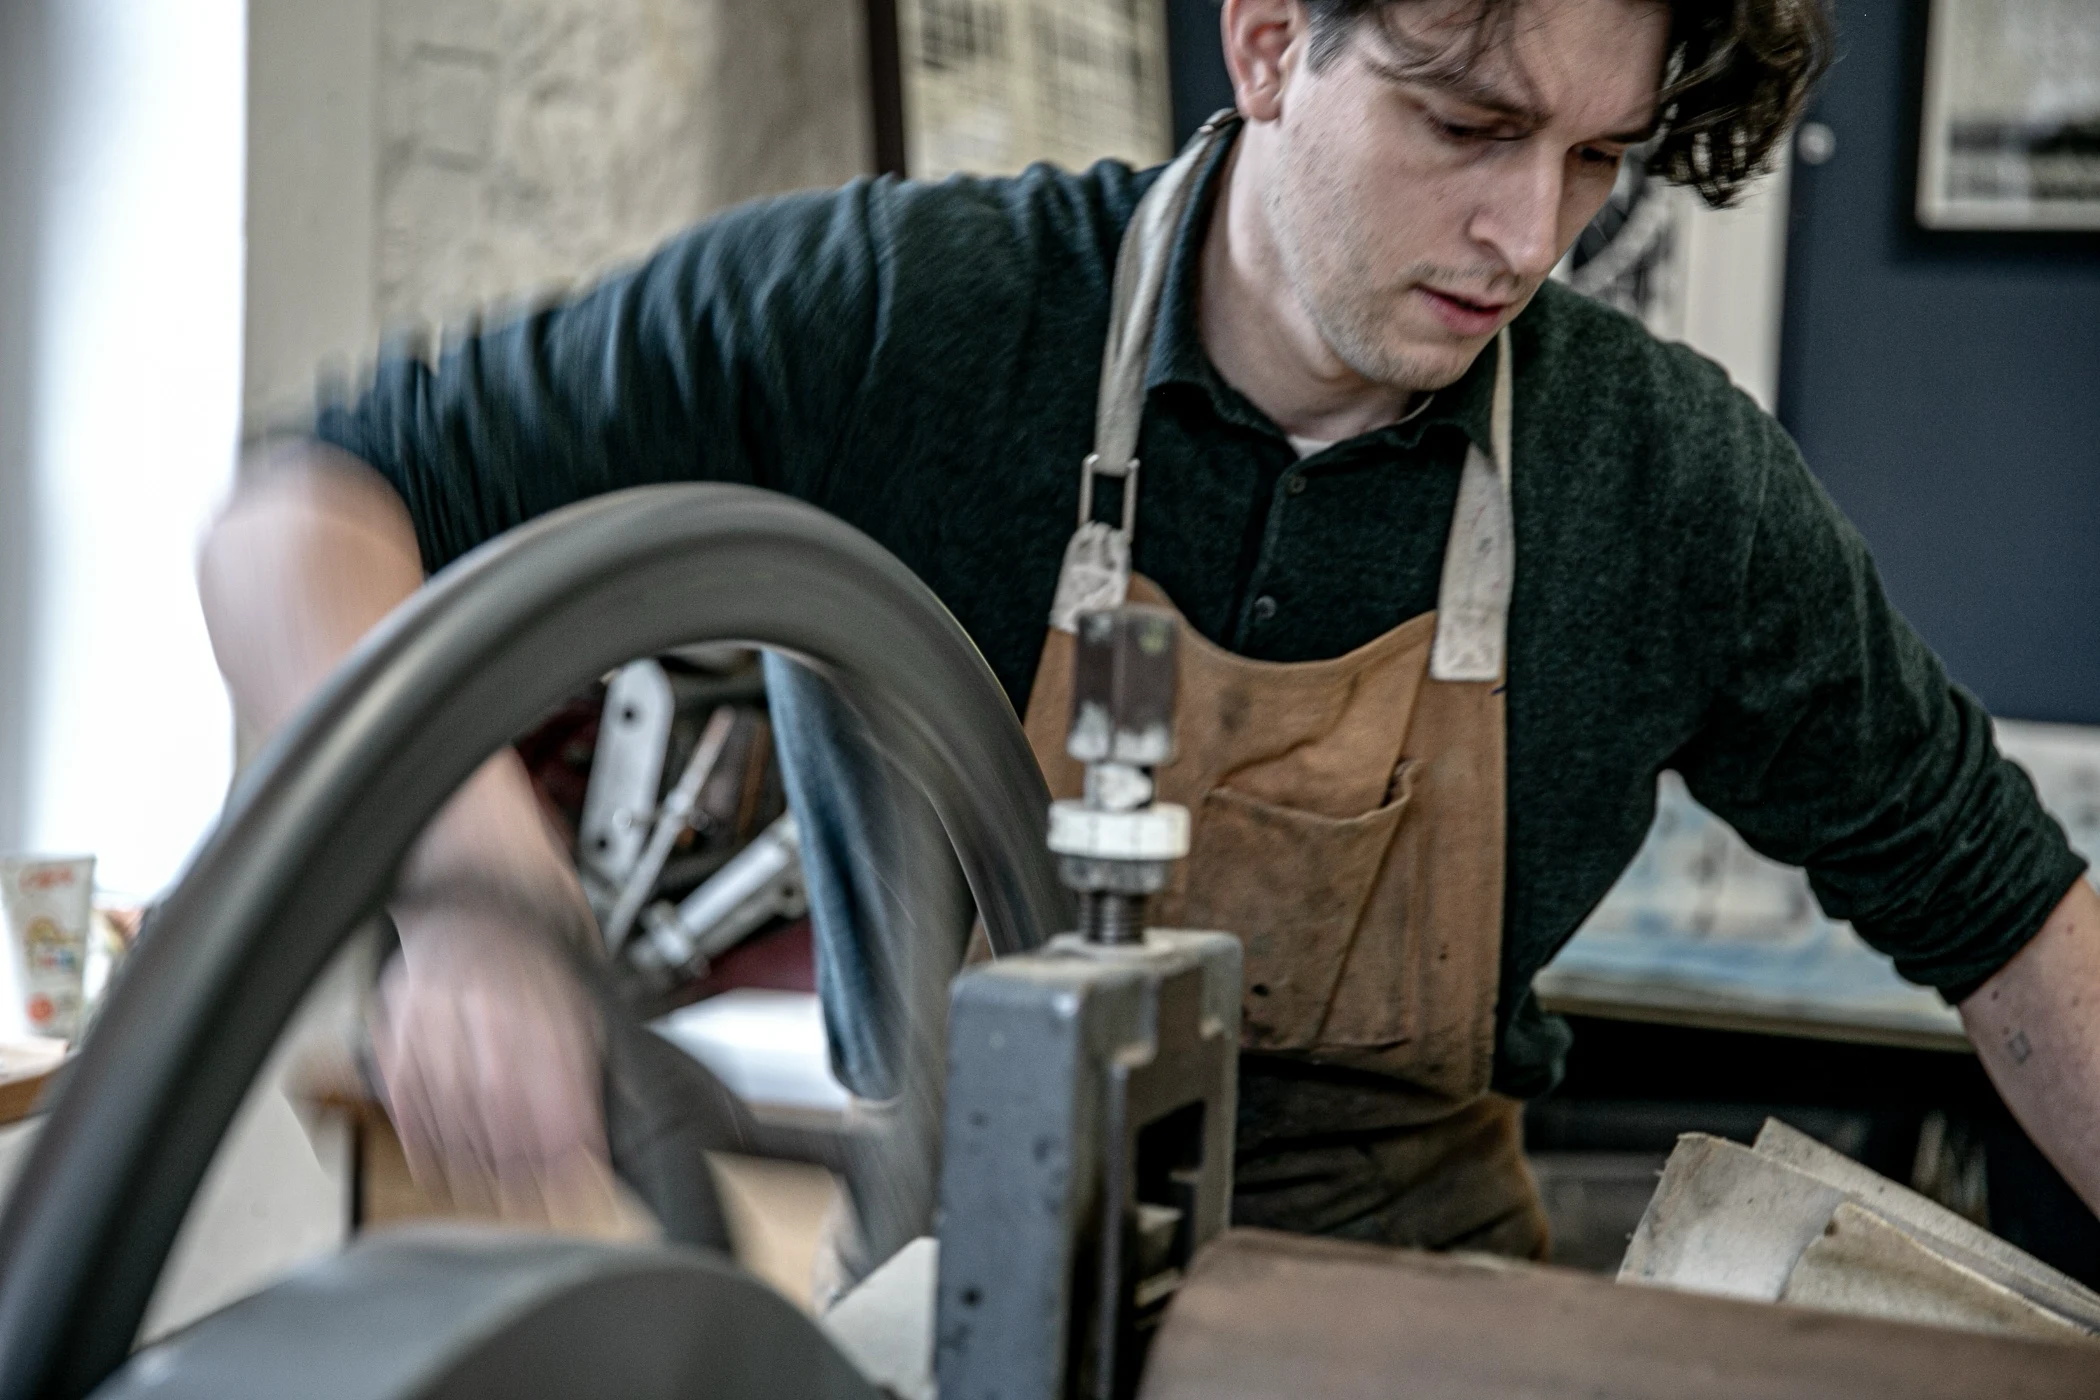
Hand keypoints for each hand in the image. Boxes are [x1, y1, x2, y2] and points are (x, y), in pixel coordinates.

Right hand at [369, 902, 625, 1231]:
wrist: (478, 884)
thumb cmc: (537, 942)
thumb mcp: (584, 987)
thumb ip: (590, 1050)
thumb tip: (621, 1115)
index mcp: (544, 992)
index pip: (557, 1077)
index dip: (568, 1135)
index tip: (579, 1173)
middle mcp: (488, 1001)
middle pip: (503, 1099)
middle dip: (523, 1158)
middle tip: (539, 1193)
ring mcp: (437, 1010)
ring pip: (452, 1103)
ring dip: (476, 1159)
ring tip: (497, 1187)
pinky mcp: (396, 1019)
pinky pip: (404, 1092)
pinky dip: (422, 1137)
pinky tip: (441, 1164)